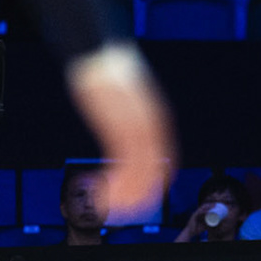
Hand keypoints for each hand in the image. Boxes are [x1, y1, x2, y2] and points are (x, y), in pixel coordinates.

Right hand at [68, 44, 172, 218]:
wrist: (98, 51)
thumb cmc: (106, 71)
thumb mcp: (125, 96)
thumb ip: (129, 116)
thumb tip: (124, 129)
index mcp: (154, 116)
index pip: (162, 155)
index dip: (154, 179)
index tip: (144, 194)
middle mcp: (151, 122)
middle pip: (156, 166)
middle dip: (144, 192)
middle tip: (128, 209)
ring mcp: (136, 124)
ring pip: (141, 168)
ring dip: (128, 192)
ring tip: (112, 205)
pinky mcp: (117, 124)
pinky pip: (123, 162)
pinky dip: (117, 181)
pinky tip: (102, 191)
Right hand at [182, 203, 214, 237]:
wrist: (190, 233)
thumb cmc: (197, 229)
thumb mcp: (205, 226)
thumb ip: (210, 225)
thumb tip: (217, 224)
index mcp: (199, 214)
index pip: (204, 207)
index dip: (209, 205)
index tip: (215, 205)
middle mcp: (197, 213)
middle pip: (203, 206)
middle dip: (209, 204)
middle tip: (215, 204)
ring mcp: (195, 214)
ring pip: (201, 208)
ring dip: (207, 206)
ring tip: (213, 206)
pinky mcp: (193, 217)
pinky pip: (199, 213)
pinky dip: (204, 212)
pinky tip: (208, 212)